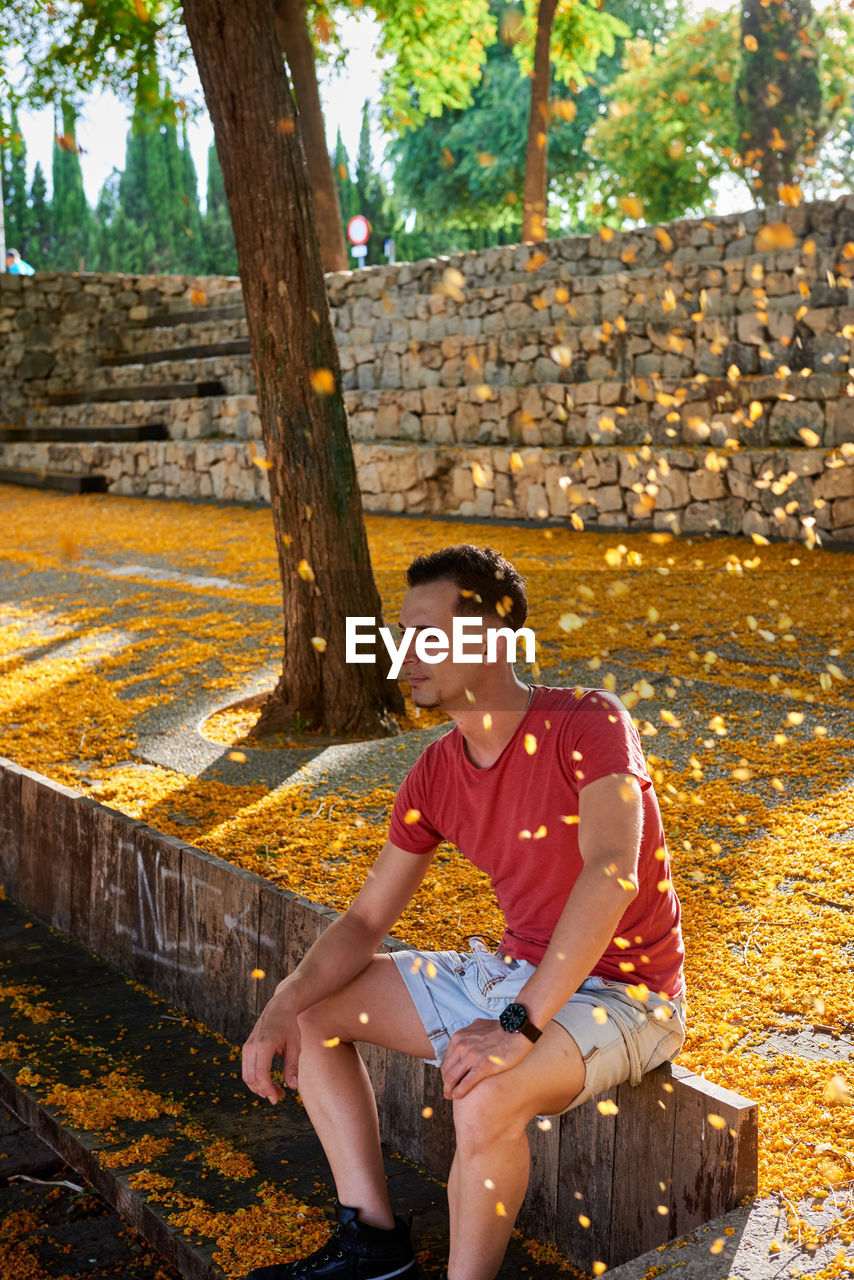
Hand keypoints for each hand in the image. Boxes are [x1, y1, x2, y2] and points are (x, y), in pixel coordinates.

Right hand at [242, 986, 300, 1102]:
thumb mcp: (294, 1046)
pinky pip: (247, 1070)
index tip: (277, 1098)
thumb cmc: (289, 1026)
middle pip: (251, 1078)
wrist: (278, 1008)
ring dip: (259, 1087)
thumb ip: (292, 1067)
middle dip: (264, 1091)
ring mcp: (247, 1047)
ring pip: (247, 1076)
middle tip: (280, 1096)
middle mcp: (251, 1046)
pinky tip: (269, 1083)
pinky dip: (256, 1080)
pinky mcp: (246, 1049)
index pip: (260, 1074)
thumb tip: (293, 1087)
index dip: (268, 1089)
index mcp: (264, 1044)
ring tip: (277, 1090)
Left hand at [440, 1017, 532, 1099]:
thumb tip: (462, 1041)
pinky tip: (458, 1097)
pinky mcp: (483, 1066)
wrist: (517, 1029)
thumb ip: (467, 1035)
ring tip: (451, 1096)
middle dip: (446, 1084)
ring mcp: (472, 1056)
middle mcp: (462, 1045)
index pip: (446, 1060)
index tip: (449, 1080)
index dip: (446, 1073)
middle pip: (446, 1071)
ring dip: (449, 1090)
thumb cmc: (500, 1029)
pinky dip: (459, 1092)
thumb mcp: (477, 1027)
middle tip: (447, 1092)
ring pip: (452, 1079)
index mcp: (459, 1037)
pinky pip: (465, 1083)